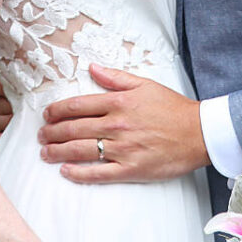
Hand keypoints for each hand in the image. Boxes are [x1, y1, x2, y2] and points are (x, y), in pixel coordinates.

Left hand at [39, 64, 207, 182]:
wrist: (199, 133)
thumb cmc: (173, 108)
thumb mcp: (145, 84)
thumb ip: (115, 77)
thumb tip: (92, 68)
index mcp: (118, 102)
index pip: (77, 106)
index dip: (57, 111)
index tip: (46, 115)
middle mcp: (116, 125)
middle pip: (73, 129)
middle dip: (51, 133)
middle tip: (41, 136)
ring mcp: (122, 149)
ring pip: (80, 151)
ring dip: (57, 152)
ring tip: (45, 153)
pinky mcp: (130, 169)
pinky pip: (98, 173)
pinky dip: (78, 173)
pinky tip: (65, 171)